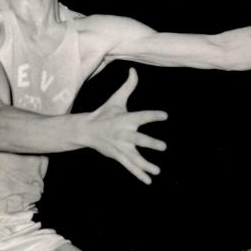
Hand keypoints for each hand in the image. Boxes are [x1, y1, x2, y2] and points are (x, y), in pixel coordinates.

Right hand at [83, 68, 167, 184]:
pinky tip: (149, 180)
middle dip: (149, 143)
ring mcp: (119, 147)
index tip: (165, 115)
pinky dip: (138, 174)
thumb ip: (128, 87)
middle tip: (163, 147)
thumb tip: (133, 69)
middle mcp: (122, 135)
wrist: (85, 131)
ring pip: (134, 158)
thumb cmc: (104, 114)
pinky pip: (129, 166)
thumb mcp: (115, 100)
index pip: (141, 116)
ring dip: (145, 165)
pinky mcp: (117, 156)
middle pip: (137, 140)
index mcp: (124, 119)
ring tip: (157, 171)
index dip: (152, 115)